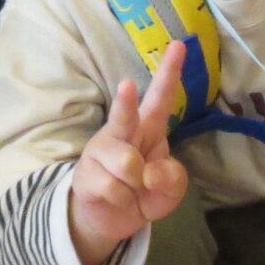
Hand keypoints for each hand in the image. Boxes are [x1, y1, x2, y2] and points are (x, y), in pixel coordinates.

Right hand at [68, 40, 188, 264]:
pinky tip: (117, 198)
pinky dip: (123, 200)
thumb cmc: (144, 192)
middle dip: (125, 102)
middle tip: (126, 86)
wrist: (111, 220)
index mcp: (148, 128)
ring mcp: (100, 152)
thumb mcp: (170, 189)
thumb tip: (149, 172)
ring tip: (131, 189)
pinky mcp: (86, 174)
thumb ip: (172, 178)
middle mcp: (122, 133)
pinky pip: (114, 188)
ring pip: (126, 163)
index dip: (169, 72)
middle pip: (124, 115)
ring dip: (135, 184)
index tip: (179, 45)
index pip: (160, 97)